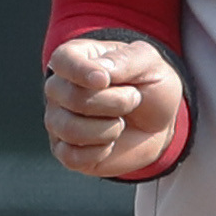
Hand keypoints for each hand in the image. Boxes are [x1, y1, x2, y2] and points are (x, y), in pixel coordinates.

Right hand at [45, 35, 184, 178]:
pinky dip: (100, 152)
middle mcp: (58, 89)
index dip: (81, 71)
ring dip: (109, 129)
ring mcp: (58, 121)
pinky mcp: (64, 151)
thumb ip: (126, 60)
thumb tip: (99, 73)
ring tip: (121, 121)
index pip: (63, 61)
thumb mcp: (149, 63)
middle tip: (133, 99)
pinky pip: (72, 156)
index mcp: (74, 58)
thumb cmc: (148, 86)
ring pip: (71, 129)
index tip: (105, 80)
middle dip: (114, 102)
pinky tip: (110, 142)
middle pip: (74, 98)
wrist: (157, 124)